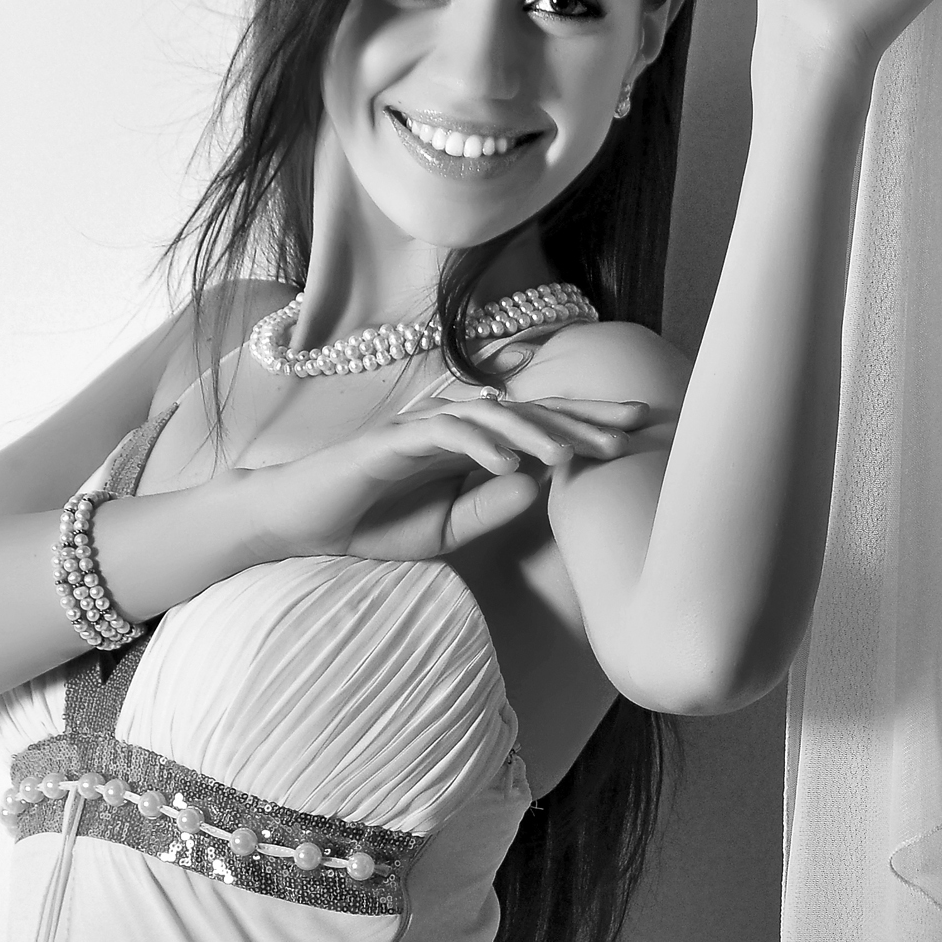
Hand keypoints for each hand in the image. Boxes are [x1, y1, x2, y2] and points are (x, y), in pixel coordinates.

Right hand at [237, 394, 652, 562]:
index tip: (639, 430)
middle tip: (633, 427)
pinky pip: (443, 432)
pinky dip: (477, 442)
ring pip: (492, 415)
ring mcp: (425, 427)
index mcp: (476, 446)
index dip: (589, 425)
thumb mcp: (448, 529)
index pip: (542, 428)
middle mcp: (457, 426)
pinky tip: (508, 458)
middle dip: (583, 419)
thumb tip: (537, 485)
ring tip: (573, 453)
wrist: (303, 524)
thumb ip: (492, 507)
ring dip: (535, 431)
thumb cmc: (375, 523)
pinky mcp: (393, 440)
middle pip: (531, 412)